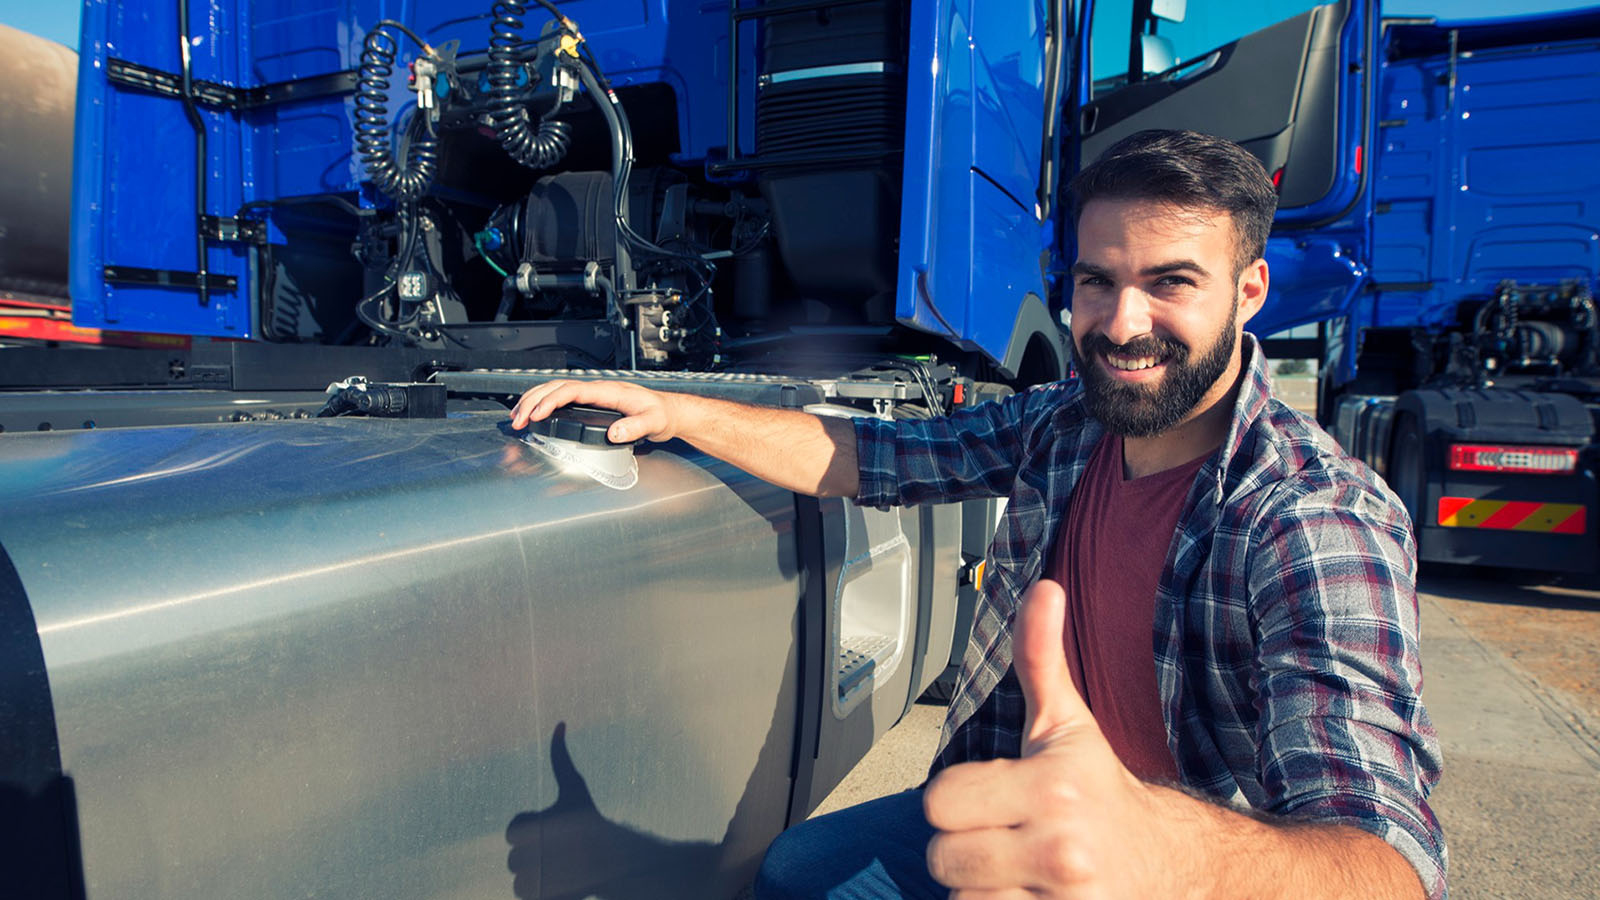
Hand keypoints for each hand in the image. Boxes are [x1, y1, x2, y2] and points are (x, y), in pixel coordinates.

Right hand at [509, 380, 679, 443]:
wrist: (669, 412)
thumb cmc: (661, 414)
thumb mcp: (652, 422)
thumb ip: (635, 428)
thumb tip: (615, 433)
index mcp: (608, 391)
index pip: (571, 390)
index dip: (551, 401)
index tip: (538, 414)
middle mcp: (598, 390)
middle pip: (556, 387)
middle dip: (533, 401)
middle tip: (518, 419)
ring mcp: (593, 395)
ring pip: (555, 390)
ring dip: (533, 401)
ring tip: (517, 416)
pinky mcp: (592, 402)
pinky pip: (562, 398)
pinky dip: (543, 404)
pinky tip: (534, 414)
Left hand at [923, 579, 1171, 898]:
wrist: (1170, 862)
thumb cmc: (1100, 790)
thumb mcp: (1067, 724)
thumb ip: (1040, 657)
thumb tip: (1043, 588)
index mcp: (1050, 787)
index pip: (938, 802)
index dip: (954, 801)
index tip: (989, 798)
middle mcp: (1060, 847)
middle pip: (943, 856)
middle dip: (963, 848)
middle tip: (1001, 837)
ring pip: (962, 898)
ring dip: (980, 888)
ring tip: (1015, 869)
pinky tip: (1026, 896)